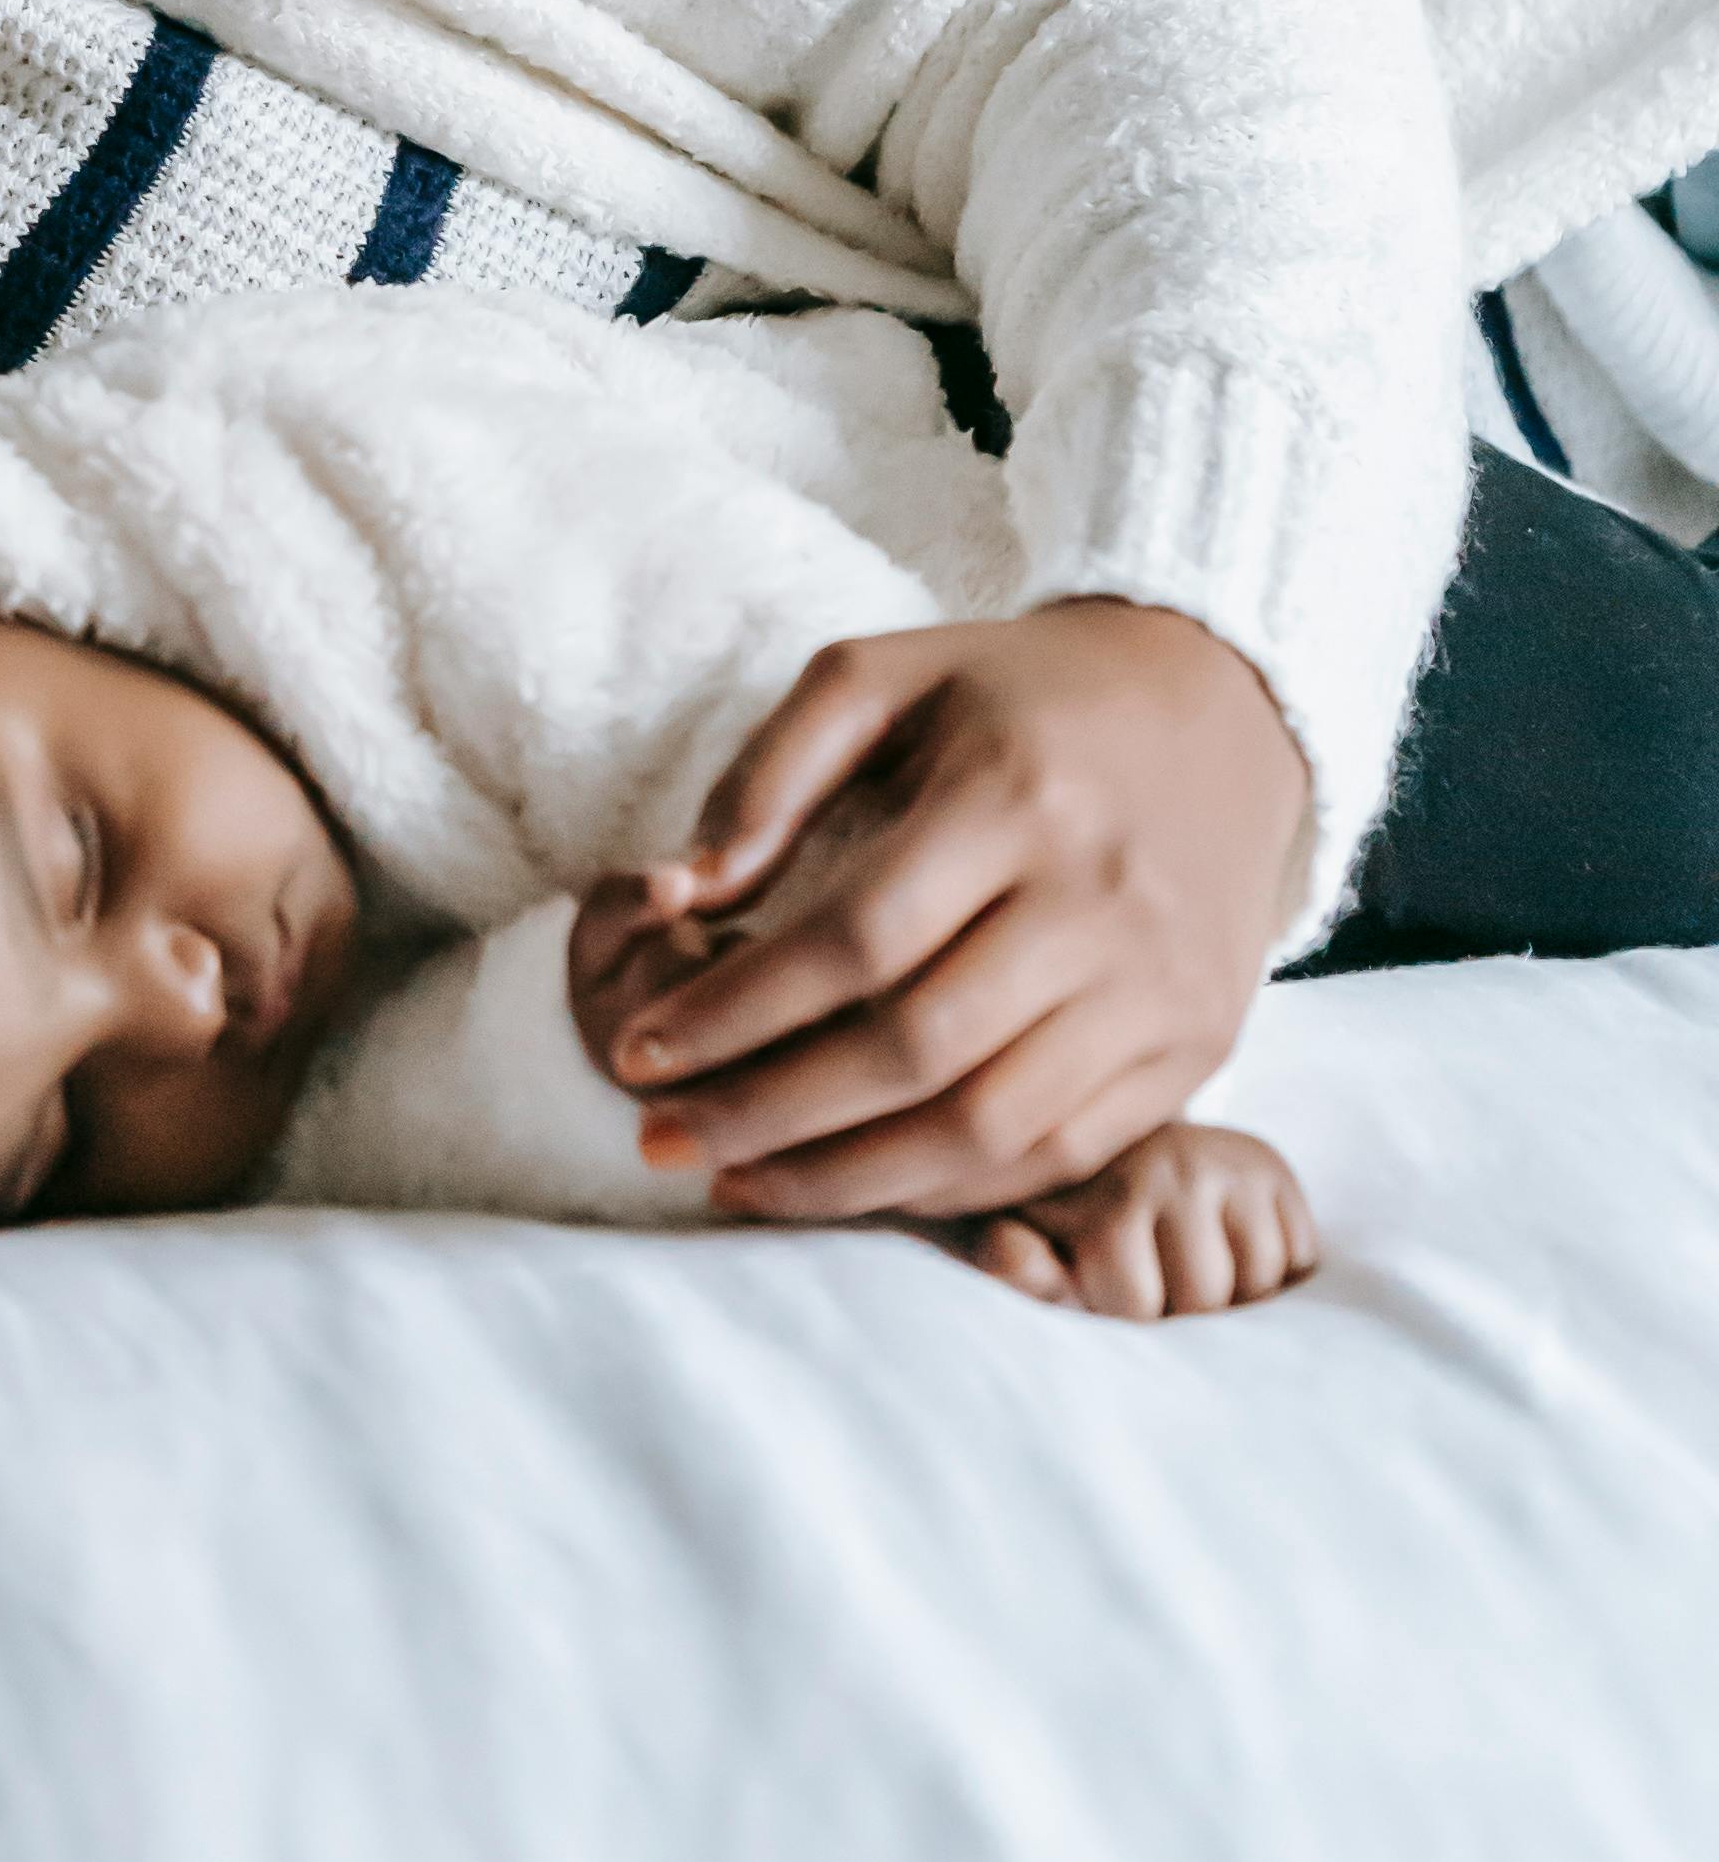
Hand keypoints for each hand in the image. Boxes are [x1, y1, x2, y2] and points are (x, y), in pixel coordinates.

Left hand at [563, 600, 1311, 1227]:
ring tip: (737, 1180)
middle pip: (914, 1051)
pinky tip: (856, 1182)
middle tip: (662, 1138)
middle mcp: (1099, 902)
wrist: (1222, 710)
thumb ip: (772, 769)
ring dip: (846, 1176)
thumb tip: (688, 887)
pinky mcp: (1195, 1049)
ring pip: (987, 1128)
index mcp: (1017, 796)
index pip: (855, 940)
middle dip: (768, 1112)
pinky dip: (948, 1186)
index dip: (736, 1011)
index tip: (639, 1049)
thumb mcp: (887, 675)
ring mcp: (1158, 988)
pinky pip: (1060, 1154)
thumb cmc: (1021, 695)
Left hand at [950, 1120, 1317, 1320]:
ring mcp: (1226, 1160)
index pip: (1137, 1302)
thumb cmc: (1066, 1212)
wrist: (1125, 1146)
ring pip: (1261, 1279)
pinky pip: (1299, 1257)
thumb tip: (1012, 1258)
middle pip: (1206, 1298)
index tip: (1112, 1290)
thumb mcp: (1028, 1240)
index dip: (1130, 1316)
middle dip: (1188, 1313)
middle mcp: (1167, 1163)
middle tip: (1164, 1281)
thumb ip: (1016, 1263)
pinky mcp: (1273, 1165)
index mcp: (1101, 1188)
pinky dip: (1278, 1271)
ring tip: (1197, 1266)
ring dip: (1238, 1295)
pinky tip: (1234, 1248)